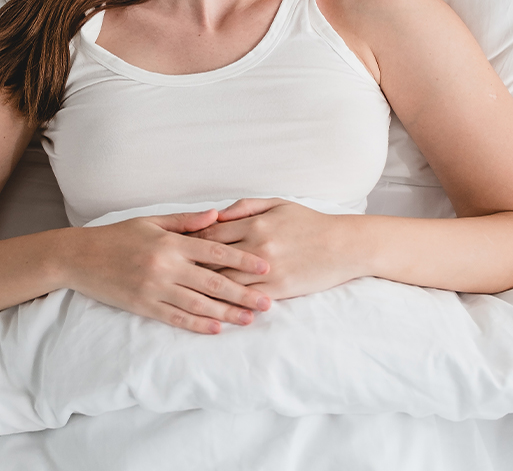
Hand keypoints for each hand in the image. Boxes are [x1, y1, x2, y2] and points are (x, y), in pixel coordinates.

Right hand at [62, 209, 271, 334]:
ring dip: (226, 313)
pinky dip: (198, 324)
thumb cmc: (119, 236)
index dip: (242, 261)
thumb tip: (217, 216)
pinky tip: (216, 329)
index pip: (215, 251)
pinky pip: (176, 317)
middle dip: (243, 293)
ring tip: (249, 319)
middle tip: (268, 302)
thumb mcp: (153, 221)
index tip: (265, 268)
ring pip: (198, 304)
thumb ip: (186, 221)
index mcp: (171, 243)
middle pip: (213, 282)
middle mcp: (166, 266)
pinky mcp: (144, 306)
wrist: (81, 257)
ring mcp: (155, 288)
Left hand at [190, 198, 362, 299]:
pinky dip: (228, 302)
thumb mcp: (277, 204)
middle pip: (213, 258)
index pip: (211, 233)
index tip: (175, 246)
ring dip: (203, 287)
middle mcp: (257, 247)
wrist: (343, 246)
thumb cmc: (309, 222)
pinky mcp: (278, 289)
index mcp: (255, 224)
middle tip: (169, 271)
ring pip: (226, 281)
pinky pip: (246, 298)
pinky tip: (212, 307)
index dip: (191, 240)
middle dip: (190, 265)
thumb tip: (217, 214)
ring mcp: (267, 270)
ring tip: (182, 292)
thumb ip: (245, 207)